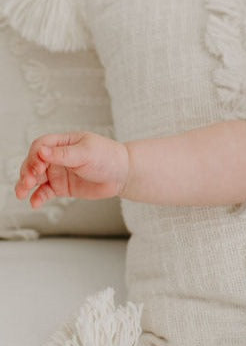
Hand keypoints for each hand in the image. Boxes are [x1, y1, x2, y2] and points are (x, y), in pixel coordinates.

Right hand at [14, 132, 129, 207]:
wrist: (123, 175)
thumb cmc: (108, 157)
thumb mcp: (87, 153)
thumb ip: (64, 154)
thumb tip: (42, 151)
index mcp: (62, 143)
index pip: (41, 146)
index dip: (35, 156)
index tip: (38, 166)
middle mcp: (57, 157)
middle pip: (34, 162)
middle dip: (27, 171)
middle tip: (28, 181)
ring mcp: (58, 173)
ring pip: (35, 178)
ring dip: (26, 184)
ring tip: (21, 193)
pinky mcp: (61, 187)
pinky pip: (45, 192)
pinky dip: (38, 197)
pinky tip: (34, 203)